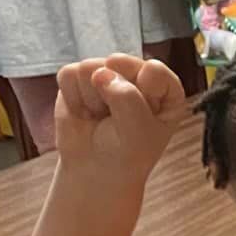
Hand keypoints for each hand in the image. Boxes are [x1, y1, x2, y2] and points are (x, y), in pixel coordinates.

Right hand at [54, 53, 184, 182]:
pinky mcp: (79, 77)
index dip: (141, 92)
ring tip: (100, 117)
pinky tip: (84, 113)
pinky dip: (73, 98)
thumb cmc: (126, 153)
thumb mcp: (138, 131)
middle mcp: (137, 74)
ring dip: (91, 99)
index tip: (138, 116)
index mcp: (165, 87)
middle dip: (112, 97)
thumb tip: (99, 72)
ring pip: (90, 67)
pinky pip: (69, 74)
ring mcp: (107, 72)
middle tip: (116, 120)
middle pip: (118, 63)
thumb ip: (126, 97)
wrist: (95, 172)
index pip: (153, 70)